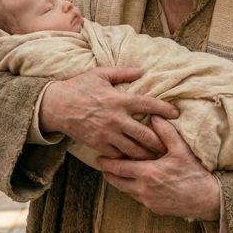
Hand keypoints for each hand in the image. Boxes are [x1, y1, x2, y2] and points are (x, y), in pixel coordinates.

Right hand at [39, 67, 178, 159]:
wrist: (56, 106)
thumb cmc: (79, 87)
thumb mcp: (100, 74)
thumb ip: (122, 72)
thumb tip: (141, 71)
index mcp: (119, 100)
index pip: (148, 105)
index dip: (164, 109)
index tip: (176, 114)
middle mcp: (116, 119)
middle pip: (145, 134)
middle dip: (159, 142)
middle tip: (168, 146)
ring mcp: (107, 133)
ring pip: (133, 149)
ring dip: (146, 154)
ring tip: (156, 157)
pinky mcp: (98, 144)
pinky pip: (117, 155)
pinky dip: (127, 159)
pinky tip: (135, 161)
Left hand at [98, 117, 221, 220]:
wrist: (207, 199)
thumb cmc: (195, 173)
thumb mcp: (181, 149)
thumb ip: (165, 132)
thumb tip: (154, 116)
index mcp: (148, 173)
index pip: (119, 168)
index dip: (107, 163)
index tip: (99, 157)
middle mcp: (144, 189)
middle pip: (118, 182)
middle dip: (108, 174)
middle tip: (102, 166)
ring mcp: (148, 201)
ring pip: (126, 191)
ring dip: (120, 182)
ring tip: (115, 173)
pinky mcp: (154, 209)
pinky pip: (138, 198)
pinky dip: (133, 189)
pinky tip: (135, 183)